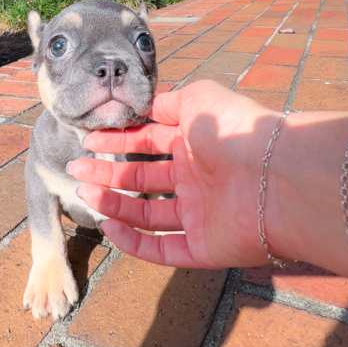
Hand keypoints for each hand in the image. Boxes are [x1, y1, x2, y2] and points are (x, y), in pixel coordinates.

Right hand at [69, 80, 280, 268]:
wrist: (273, 174)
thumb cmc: (236, 129)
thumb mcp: (199, 97)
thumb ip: (170, 101)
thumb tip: (147, 107)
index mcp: (195, 145)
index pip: (148, 144)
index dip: (117, 142)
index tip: (88, 141)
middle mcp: (197, 180)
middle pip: (142, 180)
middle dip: (106, 174)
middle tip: (75, 171)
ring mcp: (200, 215)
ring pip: (146, 214)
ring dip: (112, 204)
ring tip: (83, 193)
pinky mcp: (203, 248)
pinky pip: (161, 248)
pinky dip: (132, 241)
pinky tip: (108, 225)